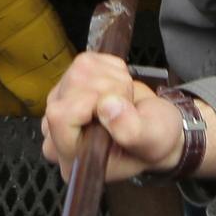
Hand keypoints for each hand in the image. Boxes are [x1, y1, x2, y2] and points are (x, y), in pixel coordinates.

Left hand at [40, 52, 198, 184]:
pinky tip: (119, 87)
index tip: (118, 106)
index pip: (60, 117)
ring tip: (125, 99)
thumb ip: (130, 130)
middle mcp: (59, 131)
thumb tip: (106, 105)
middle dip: (109, 88)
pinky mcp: (71, 81)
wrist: (156, 127)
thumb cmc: (153, 141)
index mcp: (74, 155)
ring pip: (80, 69)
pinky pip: (88, 59)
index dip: (91, 102)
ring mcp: (62, 103)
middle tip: (127, 106)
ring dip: (113, 78)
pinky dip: (111, 67)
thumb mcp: (152, 141)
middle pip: (72, 87)